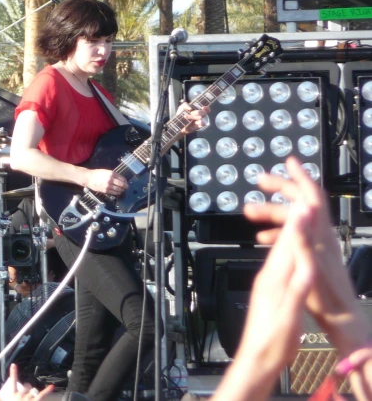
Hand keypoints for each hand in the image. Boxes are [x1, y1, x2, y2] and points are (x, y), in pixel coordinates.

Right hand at [0, 364, 53, 400]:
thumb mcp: (6, 400)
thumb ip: (5, 397)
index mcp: (12, 395)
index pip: (13, 382)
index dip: (13, 373)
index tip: (14, 364)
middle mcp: (20, 395)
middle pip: (27, 386)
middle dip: (28, 389)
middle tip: (27, 396)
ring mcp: (27, 399)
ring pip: (33, 392)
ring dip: (33, 396)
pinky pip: (41, 395)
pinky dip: (47, 391)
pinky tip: (52, 387)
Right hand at [82, 168, 127, 195]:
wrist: (88, 178)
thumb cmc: (97, 173)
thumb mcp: (106, 171)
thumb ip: (113, 175)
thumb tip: (120, 179)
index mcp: (111, 173)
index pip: (122, 178)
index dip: (125, 181)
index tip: (126, 182)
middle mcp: (111, 179)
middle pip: (121, 184)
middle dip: (125, 186)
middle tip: (126, 187)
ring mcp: (108, 185)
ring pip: (118, 189)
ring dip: (122, 190)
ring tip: (122, 190)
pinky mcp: (105, 190)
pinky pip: (114, 193)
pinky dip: (117, 193)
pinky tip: (118, 192)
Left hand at [175, 102, 208, 135]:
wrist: (177, 123)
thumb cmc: (181, 114)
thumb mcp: (182, 107)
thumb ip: (185, 105)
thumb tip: (190, 108)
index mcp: (198, 110)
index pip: (206, 109)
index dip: (206, 108)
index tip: (202, 107)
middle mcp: (200, 116)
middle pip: (204, 113)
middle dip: (198, 112)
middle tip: (191, 113)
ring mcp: (199, 121)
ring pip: (201, 118)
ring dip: (195, 117)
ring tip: (186, 117)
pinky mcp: (198, 127)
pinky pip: (202, 125)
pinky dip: (201, 123)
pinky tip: (197, 122)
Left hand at [211, 206, 314, 400]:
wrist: (255, 361)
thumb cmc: (272, 343)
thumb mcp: (288, 318)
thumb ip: (296, 292)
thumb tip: (307, 268)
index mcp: (274, 281)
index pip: (289, 246)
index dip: (299, 224)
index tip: (307, 203)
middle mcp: (268, 278)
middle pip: (283, 244)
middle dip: (293, 221)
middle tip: (303, 200)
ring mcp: (267, 284)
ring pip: (280, 252)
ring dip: (289, 234)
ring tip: (296, 218)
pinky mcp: (269, 292)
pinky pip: (279, 264)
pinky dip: (287, 252)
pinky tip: (288, 252)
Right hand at [244, 157, 370, 356]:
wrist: (340, 316)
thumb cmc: (325, 295)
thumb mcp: (309, 263)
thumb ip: (302, 236)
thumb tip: (298, 209)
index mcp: (319, 233)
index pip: (311, 196)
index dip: (300, 176)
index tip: (289, 161)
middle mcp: (319, 234)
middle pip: (299, 203)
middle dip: (280, 189)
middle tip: (260, 182)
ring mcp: (316, 244)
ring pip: (293, 219)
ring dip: (272, 213)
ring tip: (250, 214)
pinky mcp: (312, 255)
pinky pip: (292, 235)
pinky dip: (277, 232)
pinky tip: (264, 238)